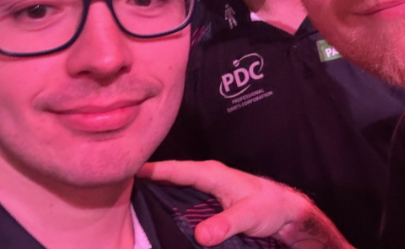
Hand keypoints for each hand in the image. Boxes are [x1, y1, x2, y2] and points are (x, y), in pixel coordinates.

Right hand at [138, 160, 353, 247]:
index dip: (153, 169)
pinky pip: (183, 194)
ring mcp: (207, 185)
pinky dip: (169, 197)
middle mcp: (207, 175)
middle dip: (148, 175)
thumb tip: (200, 235)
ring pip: (176, 183)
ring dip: (157, 186)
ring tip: (131, 194)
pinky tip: (157, 207)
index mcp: (213, 173)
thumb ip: (225, 224)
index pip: (177, 169)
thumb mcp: (248, 216)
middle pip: (171, 174)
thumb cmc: (268, 208)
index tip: (129, 169)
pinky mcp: (209, 197)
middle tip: (119, 180)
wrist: (285, 212)